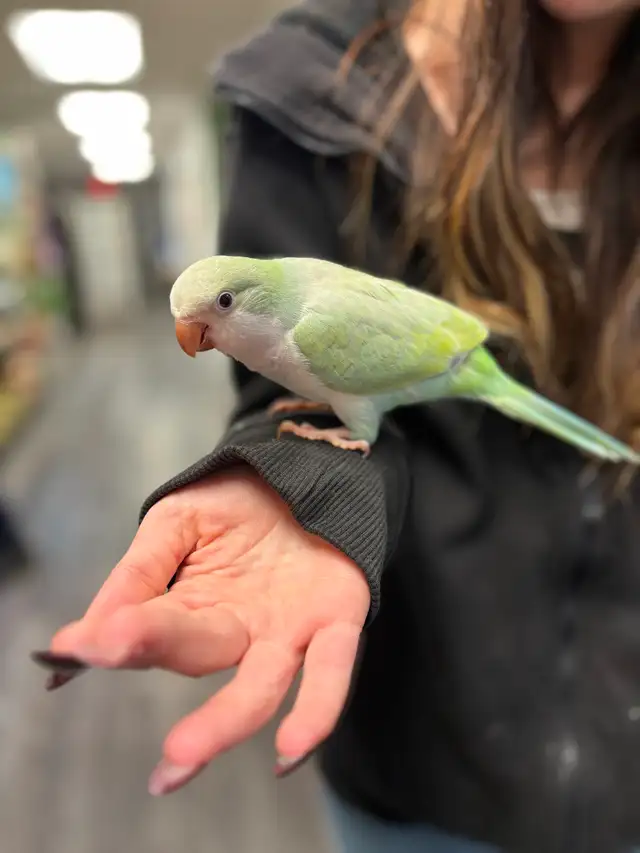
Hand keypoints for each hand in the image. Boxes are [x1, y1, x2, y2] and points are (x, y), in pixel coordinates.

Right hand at [44, 468, 369, 795]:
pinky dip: (315, 710)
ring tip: (182, 750)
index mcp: (193, 608)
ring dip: (223, 722)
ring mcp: (288, 634)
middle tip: (108, 648)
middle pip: (197, 653)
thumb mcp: (177, 520)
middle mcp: (239, 632)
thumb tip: (84, 636)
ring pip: (257, 687)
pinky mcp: (338, 622)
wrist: (304, 467)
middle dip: (154, 651)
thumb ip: (140, 571)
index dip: (114, 637)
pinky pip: (330, 672)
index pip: (150, 631)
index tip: (72, 647)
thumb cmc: (236, 500)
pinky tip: (291, 749)